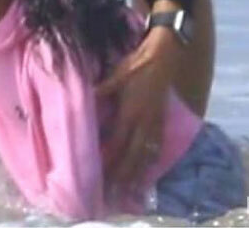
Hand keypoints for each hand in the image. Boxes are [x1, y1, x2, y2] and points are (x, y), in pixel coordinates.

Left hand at [96, 25, 181, 185]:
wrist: (164, 56)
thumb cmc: (137, 64)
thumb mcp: (116, 75)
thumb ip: (101, 89)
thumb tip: (85, 97)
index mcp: (130, 113)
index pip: (117, 143)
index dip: (109, 159)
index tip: (100, 173)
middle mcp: (143, 122)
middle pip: (132, 155)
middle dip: (123, 174)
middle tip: (115, 192)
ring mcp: (155, 122)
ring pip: (146, 153)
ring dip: (138, 172)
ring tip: (132, 188)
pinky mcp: (162, 118)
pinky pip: (158, 144)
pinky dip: (152, 158)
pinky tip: (149, 165)